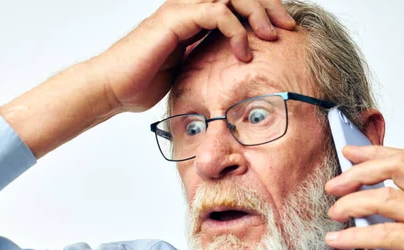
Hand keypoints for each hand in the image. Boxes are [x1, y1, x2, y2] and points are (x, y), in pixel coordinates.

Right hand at [96, 0, 295, 111]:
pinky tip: (244, 52)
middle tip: (288, 28)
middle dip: (269, 7)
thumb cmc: (146, 82)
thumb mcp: (191, 71)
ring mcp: (182, 9)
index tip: (285, 32)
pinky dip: (235, 30)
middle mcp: (191, 6)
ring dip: (257, 14)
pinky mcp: (176, 18)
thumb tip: (240, 73)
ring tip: (272, 37)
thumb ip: (212, 62)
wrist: (115, 88)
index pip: (238, 3)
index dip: (264, 11)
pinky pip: (216, 12)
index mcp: (197, 16)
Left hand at [325, 145, 403, 249]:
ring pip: (385, 197)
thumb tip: (364, 202)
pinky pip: (381, 233)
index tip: (351, 152)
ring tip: (334, 212)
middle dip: (359, 171)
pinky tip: (337, 239)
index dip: (377, 152)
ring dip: (351, 202)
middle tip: (334, 185)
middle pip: (397, 167)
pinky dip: (353, 235)